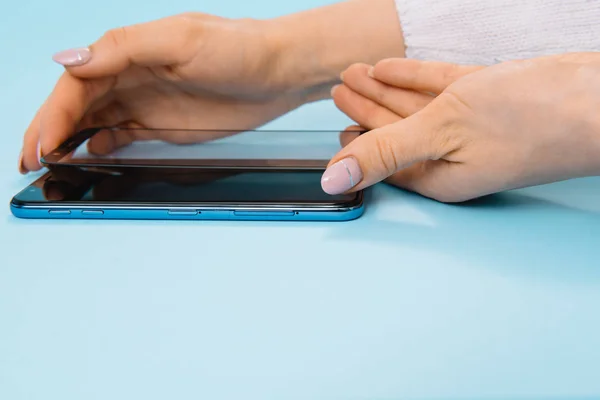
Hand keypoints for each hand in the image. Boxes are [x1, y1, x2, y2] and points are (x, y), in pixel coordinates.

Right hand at [19, 0, 404, 173]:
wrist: (279, 72)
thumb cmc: (238, 48)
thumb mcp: (182, 40)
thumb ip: (124, 49)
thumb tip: (68, 60)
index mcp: (129, 52)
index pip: (77, 83)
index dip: (54, 114)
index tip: (42, 144)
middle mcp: (131, 76)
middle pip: (77, 105)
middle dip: (50, 131)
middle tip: (30, 162)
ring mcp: (146, 102)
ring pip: (94, 121)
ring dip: (68, 141)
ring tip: (48, 165)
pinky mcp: (163, 124)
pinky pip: (122, 136)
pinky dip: (101, 147)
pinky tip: (89, 157)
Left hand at [324, 55, 599, 201]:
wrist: (598, 99)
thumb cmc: (530, 123)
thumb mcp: (440, 132)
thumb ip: (384, 152)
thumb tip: (333, 179)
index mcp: (437, 175)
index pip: (384, 160)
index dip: (357, 144)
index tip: (335, 127)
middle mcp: (451, 154)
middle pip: (395, 130)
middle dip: (365, 109)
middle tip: (337, 90)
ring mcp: (470, 125)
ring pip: (414, 105)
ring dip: (382, 89)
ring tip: (354, 74)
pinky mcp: (486, 98)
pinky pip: (438, 86)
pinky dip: (412, 77)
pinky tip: (390, 68)